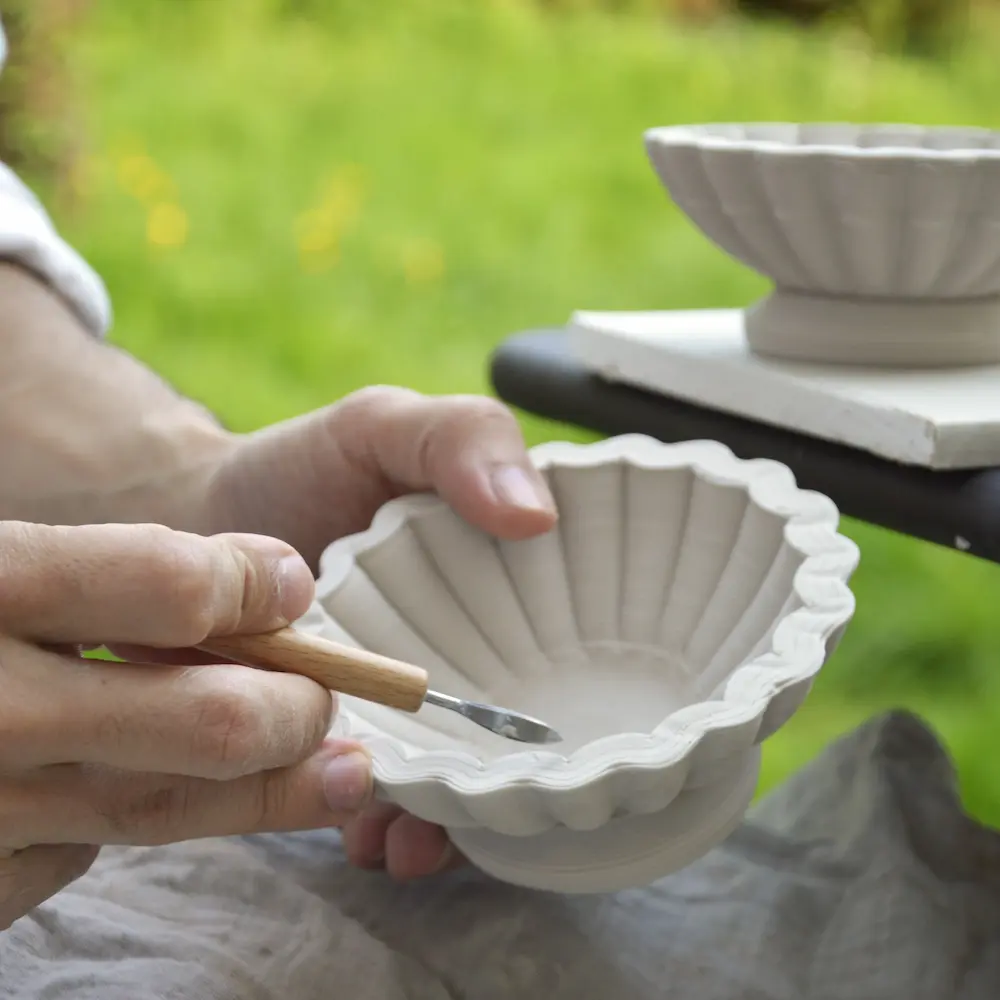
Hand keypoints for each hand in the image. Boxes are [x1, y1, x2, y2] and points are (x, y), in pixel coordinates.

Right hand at [0, 522, 371, 930]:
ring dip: (268, 791)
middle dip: (291, 709)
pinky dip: (139, 815)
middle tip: (328, 699)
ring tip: (340, 775)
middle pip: (198, 720)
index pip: (163, 583)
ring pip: (165, 803)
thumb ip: (106, 573)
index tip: (290, 583)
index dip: (248, 582)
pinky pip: (85, 846)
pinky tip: (172, 791)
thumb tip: (267, 589)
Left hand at [199, 387, 557, 879]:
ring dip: (442, 821)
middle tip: (487, 804)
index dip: (582, 687)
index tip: (560, 732)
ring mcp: (396, 706)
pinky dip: (370, 820)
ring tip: (412, 836)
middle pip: (512, 730)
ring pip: (446, 780)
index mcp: (497, 586)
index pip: (568, 639)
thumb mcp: (384, 428)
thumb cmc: (299, 468)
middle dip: (508, 781)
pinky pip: (365, 796)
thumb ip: (464, 440)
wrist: (187, 518)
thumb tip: (538, 518)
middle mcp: (460, 654)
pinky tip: (365, 831)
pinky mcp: (332, 742)